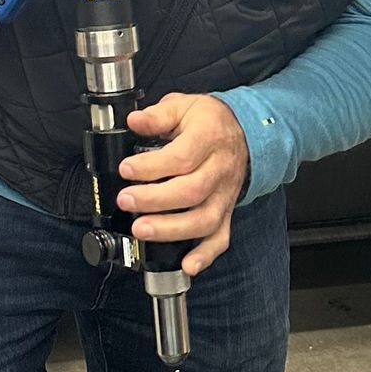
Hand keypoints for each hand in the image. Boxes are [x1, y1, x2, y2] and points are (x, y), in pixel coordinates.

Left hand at [118, 93, 249, 272]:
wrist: (244, 132)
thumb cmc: (209, 122)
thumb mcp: (183, 106)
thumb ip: (157, 116)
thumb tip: (135, 121)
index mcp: (210, 139)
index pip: (182, 157)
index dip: (152, 167)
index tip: (126, 169)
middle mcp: (220, 169)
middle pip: (192, 191)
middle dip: (155, 200)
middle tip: (126, 200)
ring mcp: (224, 194)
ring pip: (204, 219)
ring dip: (172, 230)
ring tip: (142, 230)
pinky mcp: (226, 212)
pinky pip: (220, 238)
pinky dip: (205, 255)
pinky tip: (187, 265)